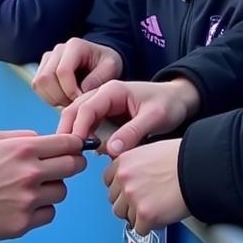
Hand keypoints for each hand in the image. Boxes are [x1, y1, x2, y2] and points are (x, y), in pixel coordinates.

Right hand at [0, 131, 86, 240]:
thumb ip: (21, 136)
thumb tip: (43, 140)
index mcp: (23, 149)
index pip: (68, 144)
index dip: (75, 145)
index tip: (75, 148)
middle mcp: (30, 173)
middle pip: (73, 167)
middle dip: (72, 164)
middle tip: (64, 167)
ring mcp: (28, 200)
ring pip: (62, 192)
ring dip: (52, 189)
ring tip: (32, 188)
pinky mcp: (24, 223)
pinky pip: (49, 213)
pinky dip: (41, 209)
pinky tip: (24, 204)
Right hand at [33, 39, 121, 107]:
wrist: (99, 60)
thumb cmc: (106, 63)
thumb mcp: (111, 68)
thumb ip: (98, 79)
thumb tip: (81, 91)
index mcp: (75, 46)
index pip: (62, 71)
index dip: (69, 90)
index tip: (80, 101)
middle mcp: (58, 50)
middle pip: (46, 78)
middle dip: (60, 97)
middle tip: (75, 104)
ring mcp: (48, 58)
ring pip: (38, 83)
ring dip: (52, 98)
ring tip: (70, 102)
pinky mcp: (42, 68)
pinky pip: (37, 86)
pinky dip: (48, 97)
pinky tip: (63, 98)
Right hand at [57, 78, 200, 155]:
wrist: (178, 99)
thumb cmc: (169, 103)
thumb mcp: (154, 118)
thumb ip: (132, 132)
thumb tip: (110, 150)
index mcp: (112, 90)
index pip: (86, 108)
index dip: (79, 128)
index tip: (76, 147)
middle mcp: (102, 94)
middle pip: (75, 109)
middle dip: (67, 129)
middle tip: (63, 152)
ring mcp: (102, 103)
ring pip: (78, 116)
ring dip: (72, 132)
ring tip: (68, 153)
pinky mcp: (105, 114)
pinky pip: (88, 122)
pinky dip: (82, 134)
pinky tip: (82, 149)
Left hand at [103, 139, 187, 234]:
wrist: (198, 169)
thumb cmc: (181, 158)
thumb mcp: (150, 151)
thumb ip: (136, 164)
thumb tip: (132, 176)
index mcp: (123, 161)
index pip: (108, 181)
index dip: (120, 188)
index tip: (127, 192)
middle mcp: (124, 179)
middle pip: (115, 200)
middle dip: (128, 204)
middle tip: (143, 203)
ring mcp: (133, 197)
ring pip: (125, 216)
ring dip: (137, 216)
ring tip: (153, 210)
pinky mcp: (145, 214)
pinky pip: (139, 229)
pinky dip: (149, 226)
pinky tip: (160, 217)